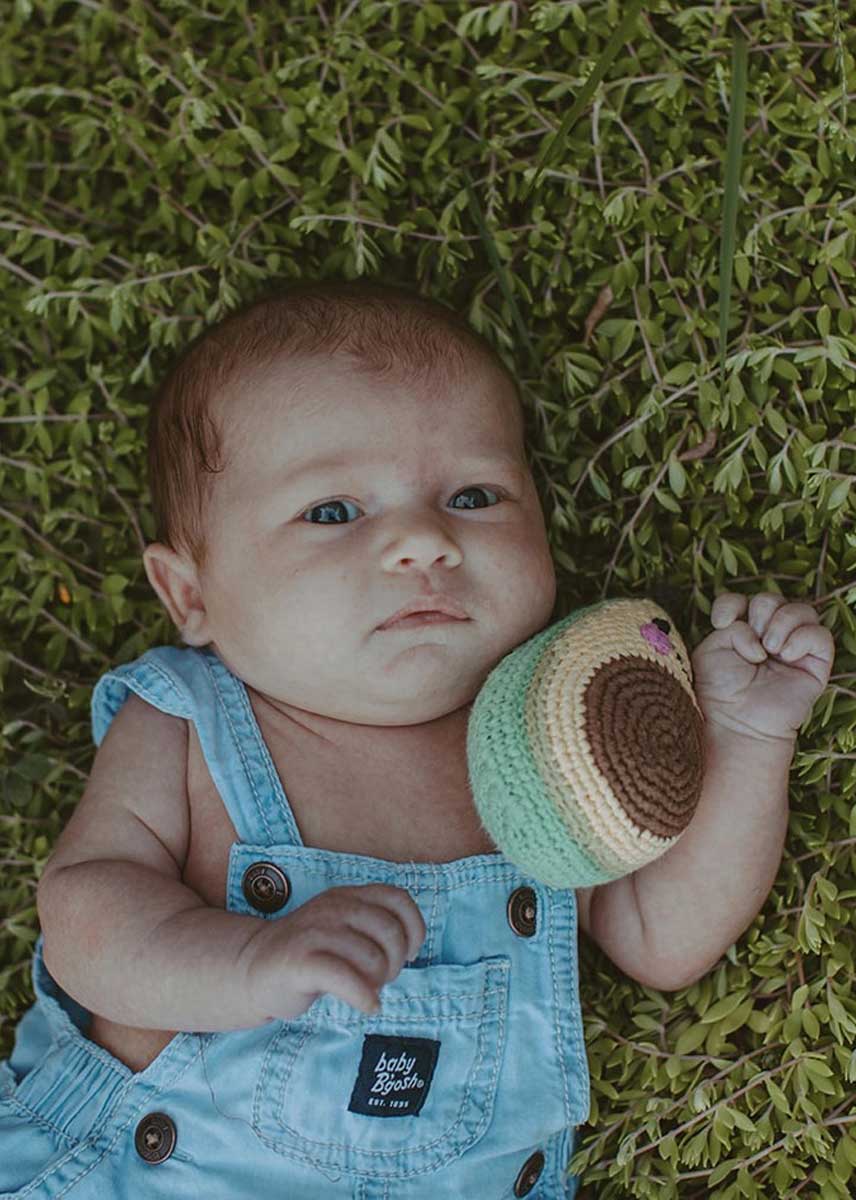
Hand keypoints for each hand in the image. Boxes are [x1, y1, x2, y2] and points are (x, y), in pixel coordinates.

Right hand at [243, 883, 425, 1020]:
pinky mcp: (301, 961)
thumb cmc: (309, 953)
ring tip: (367, 989)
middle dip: (396, 961)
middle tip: (383, 978)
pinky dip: (365, 997)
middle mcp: (333, 907)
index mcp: (348, 896)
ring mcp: (315, 932)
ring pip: (372, 957)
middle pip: (390, 931)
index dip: (414, 928)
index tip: (410, 953)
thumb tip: (410, 948)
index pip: (398, 899)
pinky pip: (347, 978)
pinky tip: (368, 1006)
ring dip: (379, 982)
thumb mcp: (342, 927)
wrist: (253, 968)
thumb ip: (373, 926)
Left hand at [691, 591, 834, 742]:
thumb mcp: (710, 651)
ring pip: (802, 610)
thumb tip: (758, 633)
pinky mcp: (816, 664)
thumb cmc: (720, 692)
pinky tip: (785, 655)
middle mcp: (768, 636)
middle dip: (760, 612)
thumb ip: (729, 627)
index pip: (741, 600)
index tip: (720, 622)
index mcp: (740, 632)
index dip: (731, 603)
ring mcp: (794, 649)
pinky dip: (801, 638)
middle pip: (772, 599)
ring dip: (782, 622)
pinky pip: (820, 635)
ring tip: (770, 649)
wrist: (738, 722)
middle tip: (753, 641)